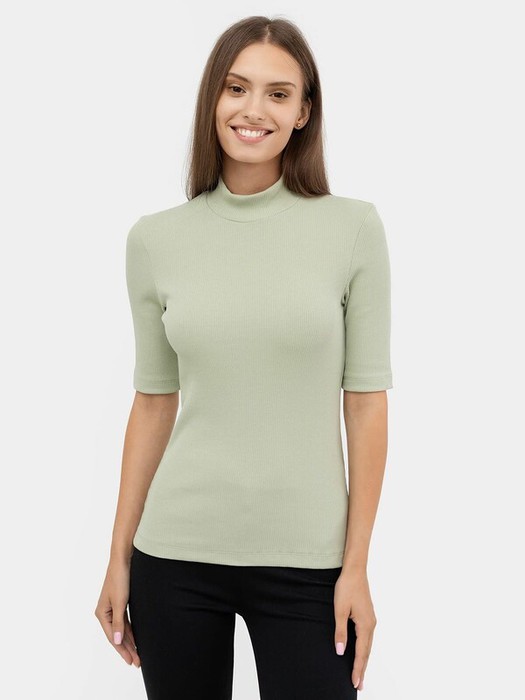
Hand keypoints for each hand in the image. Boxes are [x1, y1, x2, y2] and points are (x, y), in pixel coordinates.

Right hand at [94, 557, 140, 667]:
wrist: (123, 560)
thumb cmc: (119, 579)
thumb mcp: (120, 603)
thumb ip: (118, 623)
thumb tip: (116, 641)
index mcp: (102, 613)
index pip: (113, 638)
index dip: (122, 650)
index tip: (131, 661)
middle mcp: (106, 612)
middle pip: (117, 636)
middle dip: (127, 649)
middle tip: (137, 662)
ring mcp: (113, 608)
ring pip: (122, 629)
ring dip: (129, 641)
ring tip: (137, 654)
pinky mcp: (121, 602)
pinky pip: (125, 622)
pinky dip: (130, 631)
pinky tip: (135, 638)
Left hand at [333, 569, 376, 690]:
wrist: (355, 571)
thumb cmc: (346, 588)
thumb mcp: (339, 610)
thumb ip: (340, 632)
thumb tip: (340, 651)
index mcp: (365, 625)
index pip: (361, 653)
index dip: (358, 669)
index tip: (355, 683)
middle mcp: (371, 625)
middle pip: (367, 652)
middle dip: (363, 669)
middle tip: (359, 685)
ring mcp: (371, 620)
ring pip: (368, 645)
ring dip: (364, 660)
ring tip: (360, 674)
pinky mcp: (368, 616)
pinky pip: (367, 638)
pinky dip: (365, 649)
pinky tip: (361, 652)